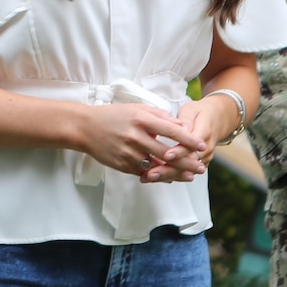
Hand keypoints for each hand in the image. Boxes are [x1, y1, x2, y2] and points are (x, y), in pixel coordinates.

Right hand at [72, 102, 208, 178]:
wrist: (85, 128)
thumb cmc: (113, 116)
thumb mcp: (136, 108)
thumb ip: (159, 115)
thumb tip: (180, 123)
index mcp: (141, 120)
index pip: (171, 131)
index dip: (188, 139)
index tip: (201, 145)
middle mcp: (136, 137)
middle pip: (167, 153)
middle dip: (186, 162)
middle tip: (200, 168)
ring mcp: (128, 152)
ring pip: (157, 167)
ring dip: (174, 173)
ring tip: (189, 177)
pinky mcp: (121, 164)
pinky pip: (143, 172)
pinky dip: (157, 175)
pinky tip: (168, 178)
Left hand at [141, 96, 230, 183]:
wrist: (216, 118)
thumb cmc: (199, 113)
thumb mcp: (191, 110)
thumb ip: (185, 120)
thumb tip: (181, 128)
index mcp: (205, 132)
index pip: (192, 145)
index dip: (179, 152)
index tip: (167, 155)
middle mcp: (206, 148)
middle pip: (188, 163)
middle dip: (169, 169)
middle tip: (152, 172)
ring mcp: (204, 158)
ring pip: (186, 171)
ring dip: (167, 175)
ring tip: (149, 177)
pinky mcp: (199, 163)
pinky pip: (185, 172)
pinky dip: (169, 176)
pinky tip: (154, 177)